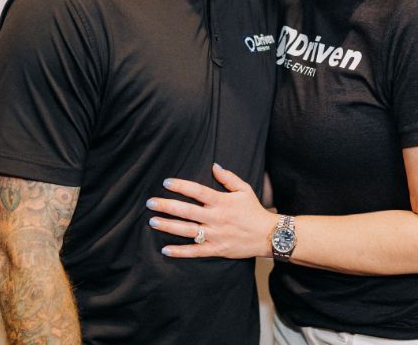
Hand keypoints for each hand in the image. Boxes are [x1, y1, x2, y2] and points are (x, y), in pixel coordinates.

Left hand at [147, 163, 278, 259]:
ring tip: (152, 222)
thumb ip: (228, 178)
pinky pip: (195, 251)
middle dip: (167, 206)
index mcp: (221, 201)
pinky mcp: (217, 250)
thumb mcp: (244, 190)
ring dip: (168, 226)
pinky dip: (180, 251)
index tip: (165, 182)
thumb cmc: (254, 210)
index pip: (197, 191)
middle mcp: (216, 218)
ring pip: (187, 231)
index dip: (181, 186)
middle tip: (150, 202)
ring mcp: (215, 235)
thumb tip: (214, 166)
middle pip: (187, 211)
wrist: (268, 235)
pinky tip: (165, 249)